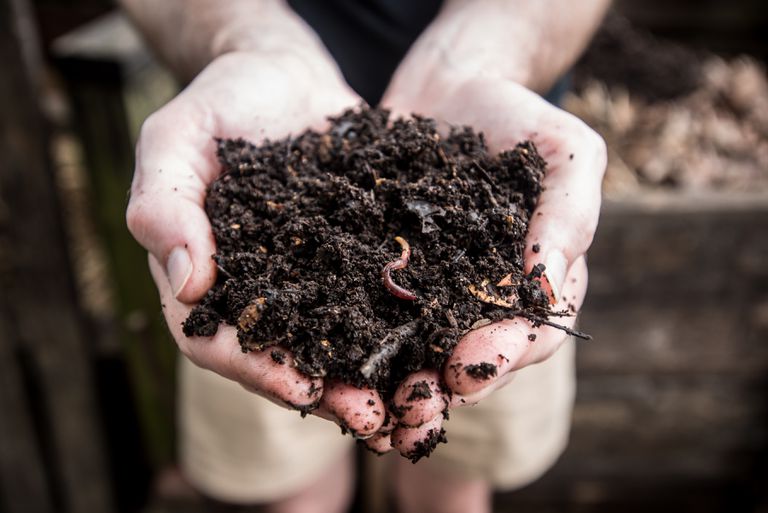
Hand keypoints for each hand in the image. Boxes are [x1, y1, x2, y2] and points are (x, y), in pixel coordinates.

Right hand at [127, 51, 386, 436]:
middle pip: (281, 359)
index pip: (215, 341)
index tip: (302, 392)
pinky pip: (372, 303)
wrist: (286, 74)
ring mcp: (306, 279)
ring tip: (411, 402)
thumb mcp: (179, 137)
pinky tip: (433, 348)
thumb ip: (165, 203)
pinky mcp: (351, 259)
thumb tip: (187, 283)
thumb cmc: (224, 99)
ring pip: (332, 343)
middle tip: (373, 419)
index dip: (255, 370)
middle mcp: (257, 289)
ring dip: (368, 379)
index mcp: (205, 276)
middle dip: (324, 394)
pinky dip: (397, 333)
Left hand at [366, 77, 605, 456]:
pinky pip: (375, 314)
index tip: (470, 366)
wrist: (449, 87)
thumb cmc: (516, 116)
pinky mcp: (388, 273)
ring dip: (400, 386)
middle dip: (446, 389)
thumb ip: (570, 212)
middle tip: (415, 411)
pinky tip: (331, 362)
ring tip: (372, 412)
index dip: (503, 355)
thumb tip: (546, 285)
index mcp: (536, 281)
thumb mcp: (565, 149)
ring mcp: (436, 290)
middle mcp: (486, 297)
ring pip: (422, 351)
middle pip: (475, 358)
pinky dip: (359, 343)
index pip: (531, 333)